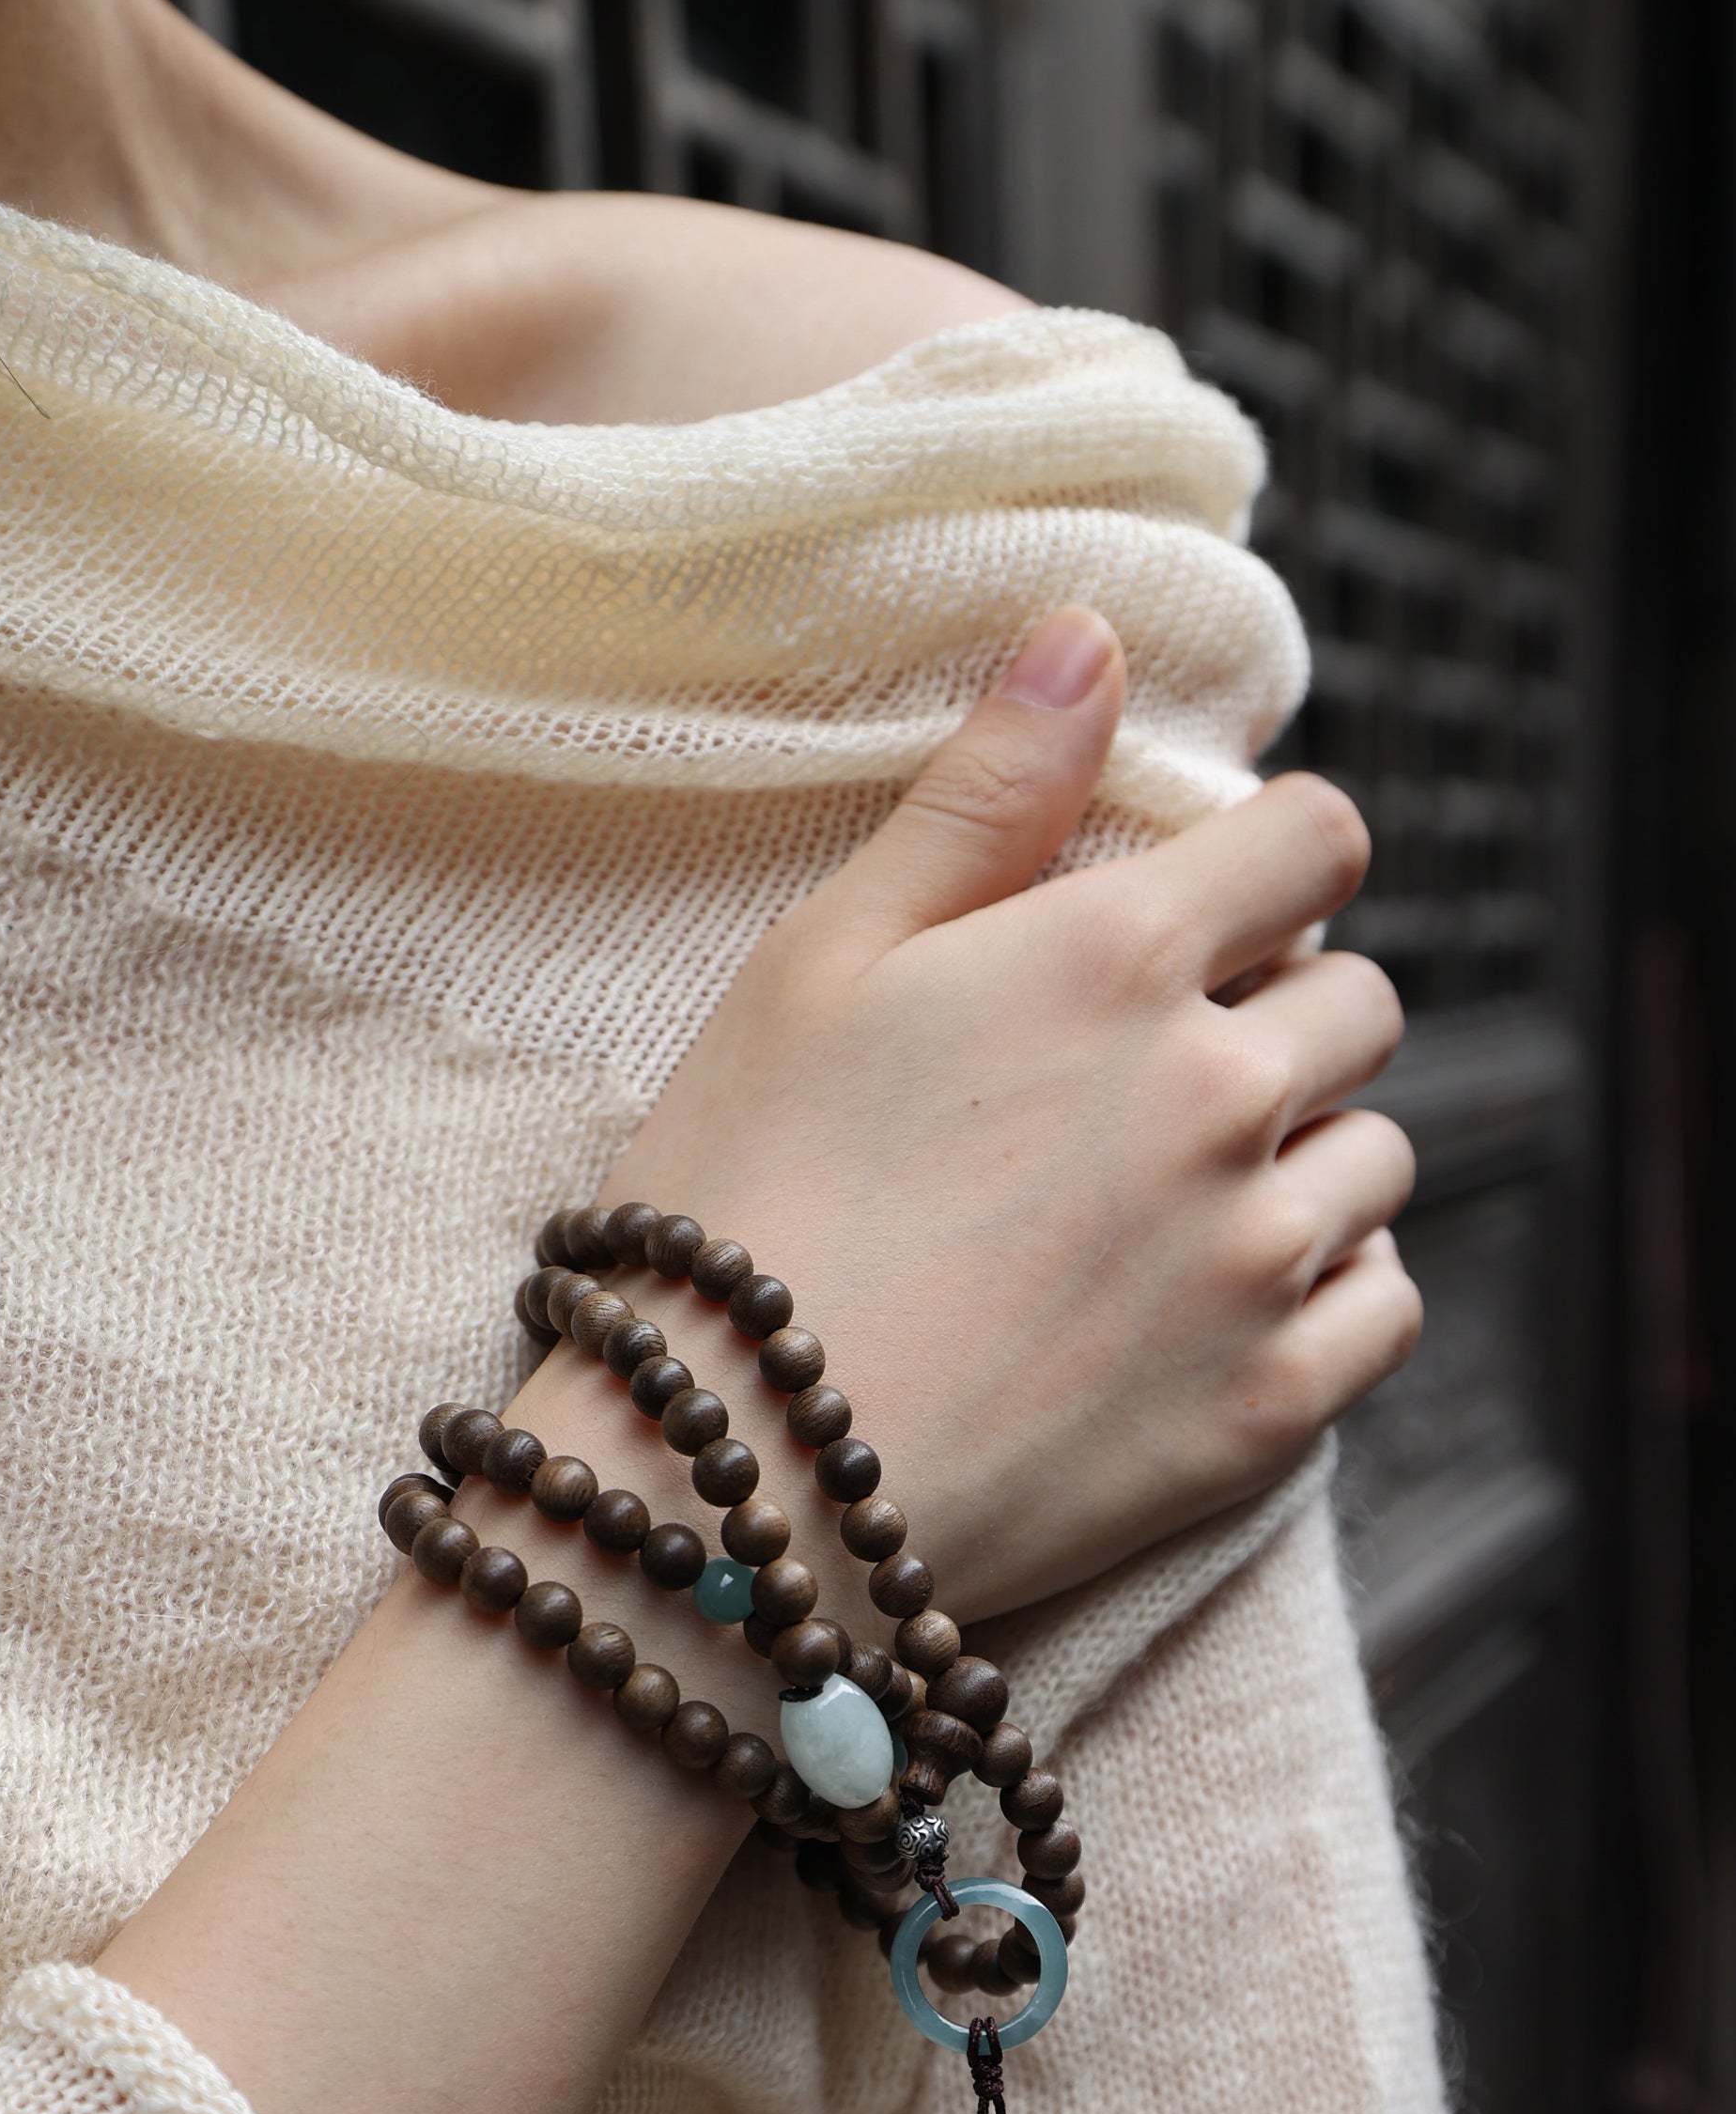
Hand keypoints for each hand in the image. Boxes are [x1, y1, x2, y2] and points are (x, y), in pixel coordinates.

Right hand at [602, 608, 1418, 1625]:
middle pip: (1361, 1002)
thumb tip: (1091, 633)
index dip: (1277, 860)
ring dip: (1305, 1157)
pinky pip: (1384, 1307)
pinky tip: (1219, 1301)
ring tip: (1172, 1206)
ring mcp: (1259, 1261)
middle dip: (1282, 1012)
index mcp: (1121, 957)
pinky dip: (1331, 1290)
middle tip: (1150, 1080)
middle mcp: (1225, 1095)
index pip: (1319, 840)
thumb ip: (982, 794)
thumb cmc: (743, 1198)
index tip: (1222, 905)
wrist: (729, 1480)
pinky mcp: (1267, 1408)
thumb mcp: (823, 960)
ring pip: (1378, 1159)